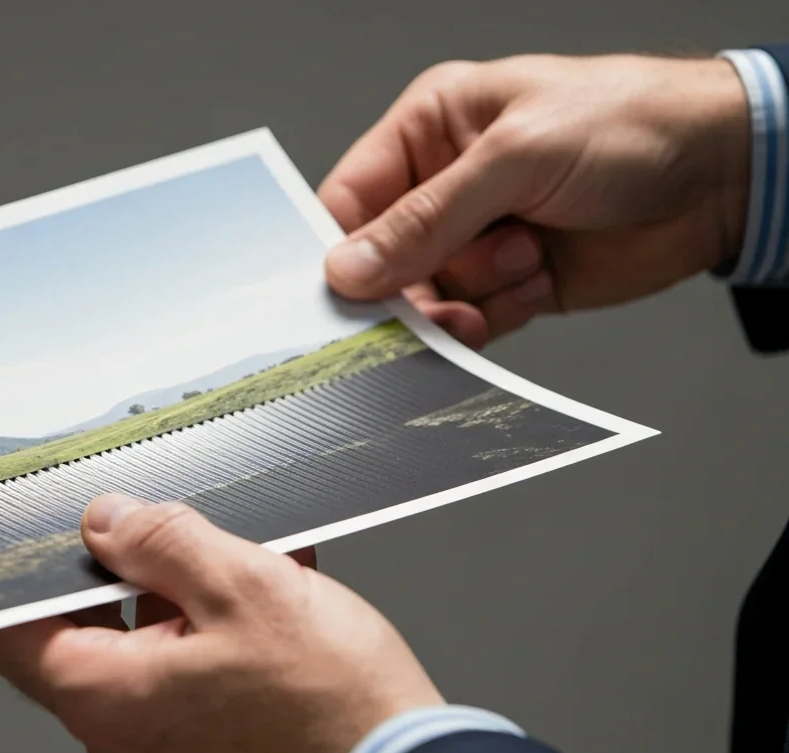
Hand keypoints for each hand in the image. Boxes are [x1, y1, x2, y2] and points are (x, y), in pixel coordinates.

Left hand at [0, 495, 442, 752]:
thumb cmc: (334, 703)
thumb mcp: (244, 586)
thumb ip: (161, 542)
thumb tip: (107, 520)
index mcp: (108, 698)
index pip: (15, 634)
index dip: (32, 576)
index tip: (66, 538)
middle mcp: (122, 739)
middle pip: (91, 635)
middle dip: (141, 576)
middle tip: (192, 542)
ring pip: (149, 652)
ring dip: (191, 600)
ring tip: (255, 564)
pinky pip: (187, 682)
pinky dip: (217, 638)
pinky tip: (270, 599)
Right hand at [319, 53, 750, 348]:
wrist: (723, 174)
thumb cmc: (630, 124)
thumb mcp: (514, 157)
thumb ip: (426, 219)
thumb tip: (349, 268)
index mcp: (431, 129)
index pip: (351, 197)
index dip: (337, 247)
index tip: (337, 291)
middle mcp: (446, 185)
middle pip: (383, 261)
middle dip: (410, 284)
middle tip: (433, 298)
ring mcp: (478, 238)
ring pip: (428, 297)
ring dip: (469, 294)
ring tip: (522, 261)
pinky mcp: (511, 282)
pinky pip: (471, 320)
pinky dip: (497, 314)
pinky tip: (535, 282)